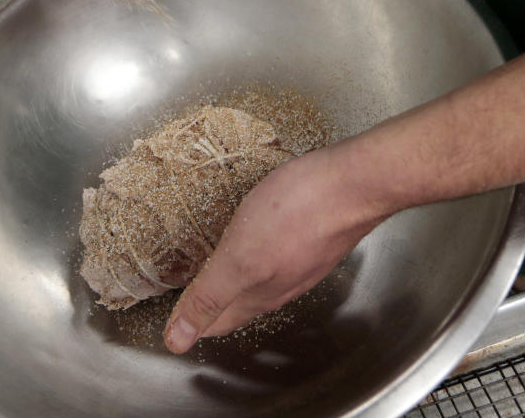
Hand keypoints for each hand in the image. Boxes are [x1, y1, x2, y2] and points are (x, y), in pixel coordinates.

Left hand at [163, 145, 385, 353]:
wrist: (354, 184)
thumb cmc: (298, 212)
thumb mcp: (239, 257)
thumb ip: (209, 297)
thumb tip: (178, 340)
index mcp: (258, 293)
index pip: (218, 320)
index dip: (190, 321)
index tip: (169, 320)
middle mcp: (282, 284)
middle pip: (239, 303)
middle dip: (212, 303)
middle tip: (186, 298)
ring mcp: (301, 261)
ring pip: (261, 281)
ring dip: (235, 281)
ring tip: (215, 272)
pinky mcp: (313, 236)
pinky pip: (278, 256)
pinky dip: (257, 255)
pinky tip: (254, 240)